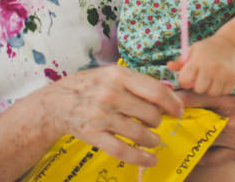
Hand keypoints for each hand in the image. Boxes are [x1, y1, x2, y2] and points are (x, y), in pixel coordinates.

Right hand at [41, 64, 182, 167]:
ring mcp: (102, 117)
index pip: (155, 91)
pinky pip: (123, 151)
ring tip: (154, 140)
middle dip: (158, 121)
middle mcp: (111, 95)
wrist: (56, 103)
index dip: (172, 103)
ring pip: (140, 134)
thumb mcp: (111, 74)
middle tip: (155, 123)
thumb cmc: (89, 86)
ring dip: (153, 140)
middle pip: (150, 115)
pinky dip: (141, 158)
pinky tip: (151, 160)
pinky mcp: (95, 136)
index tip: (178, 111)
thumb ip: (136, 82)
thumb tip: (167, 94)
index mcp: (118, 76)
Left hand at [166, 34, 234, 95]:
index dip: (184, 81)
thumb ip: (180, 61)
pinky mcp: (234, 78)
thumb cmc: (207, 48)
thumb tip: (169, 66)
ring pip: (212, 93)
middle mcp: (210, 67)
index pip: (185, 80)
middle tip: (201, 78)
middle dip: (198, 86)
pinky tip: (221, 80)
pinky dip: (222, 89)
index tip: (188, 77)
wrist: (231, 43)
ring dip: (210, 89)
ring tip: (212, 79)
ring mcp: (223, 73)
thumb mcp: (192, 50)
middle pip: (199, 89)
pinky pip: (224, 92)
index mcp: (197, 60)